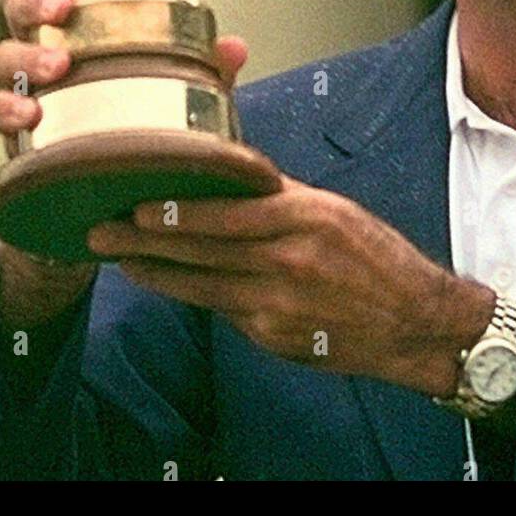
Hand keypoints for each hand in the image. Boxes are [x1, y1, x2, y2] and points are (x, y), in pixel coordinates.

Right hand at [0, 0, 248, 315]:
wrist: (109, 200)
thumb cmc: (146, 128)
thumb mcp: (185, 97)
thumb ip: (207, 71)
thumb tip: (233, 48)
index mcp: (92, 28)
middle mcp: (52, 49)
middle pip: (26, 7)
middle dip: (40, 0)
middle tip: (62, 8)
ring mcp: (29, 89)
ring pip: (5, 57)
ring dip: (26, 58)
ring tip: (54, 69)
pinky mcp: (16, 132)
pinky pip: (0, 113)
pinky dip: (10, 111)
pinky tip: (29, 117)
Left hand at [86, 178, 495, 396]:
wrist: (414, 321)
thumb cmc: (378, 259)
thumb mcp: (336, 212)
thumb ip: (283, 197)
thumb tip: (233, 178)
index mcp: (306, 218)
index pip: (226, 213)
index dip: (176, 211)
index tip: (137, 203)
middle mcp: (288, 261)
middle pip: (201, 250)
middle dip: (145, 241)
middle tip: (101, 232)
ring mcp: (277, 304)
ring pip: (201, 286)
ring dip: (157, 272)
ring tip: (123, 260)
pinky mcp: (273, 337)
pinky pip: (224, 311)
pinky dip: (196, 295)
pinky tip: (173, 285)